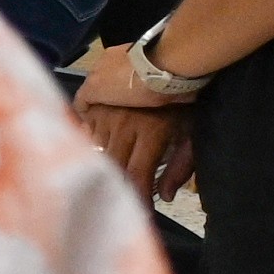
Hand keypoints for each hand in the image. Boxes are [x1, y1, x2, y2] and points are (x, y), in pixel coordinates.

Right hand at [80, 95, 198, 201]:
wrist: (168, 62)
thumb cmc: (184, 101)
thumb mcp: (189, 133)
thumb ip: (180, 166)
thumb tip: (166, 197)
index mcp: (151, 133)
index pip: (139, 174)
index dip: (137, 195)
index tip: (140, 211)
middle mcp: (124, 125)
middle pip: (113, 164)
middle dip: (117, 184)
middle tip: (119, 197)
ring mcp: (106, 113)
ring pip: (97, 149)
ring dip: (102, 164)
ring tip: (102, 177)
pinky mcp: (93, 103)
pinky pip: (84, 130)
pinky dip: (88, 143)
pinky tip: (91, 151)